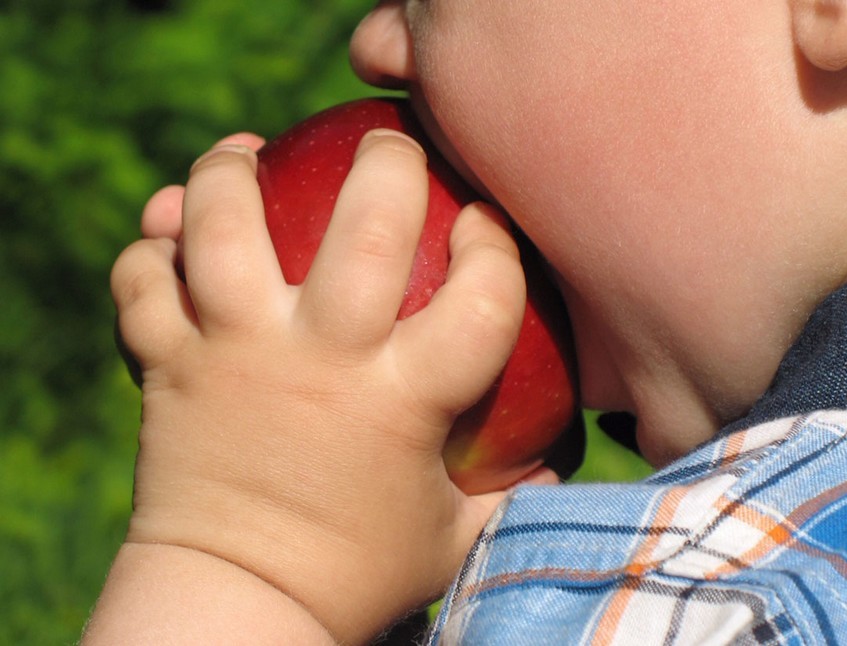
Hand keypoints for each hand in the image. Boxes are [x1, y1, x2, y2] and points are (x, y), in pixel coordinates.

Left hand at [106, 130, 530, 641]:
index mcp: (405, 397)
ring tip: (247, 156)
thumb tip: (556, 461)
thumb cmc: (357, 571)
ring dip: (232, 175)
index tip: (486, 225)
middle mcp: (322, 357)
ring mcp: (236, 353)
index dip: (498, 244)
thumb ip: (506, 488)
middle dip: (389, 162)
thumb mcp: (451, 534)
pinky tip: (169, 233)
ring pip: (224, 226)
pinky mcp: (168, 365)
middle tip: (388, 144)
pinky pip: (144, 283)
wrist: (238, 605)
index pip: (484, 293)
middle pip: (366, 224)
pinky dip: (149, 250)